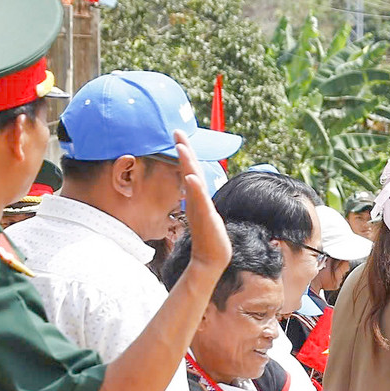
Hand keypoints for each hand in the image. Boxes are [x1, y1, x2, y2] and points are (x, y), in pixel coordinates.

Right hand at [174, 130, 231, 273]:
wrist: (212, 258)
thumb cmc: (209, 237)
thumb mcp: (206, 213)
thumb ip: (200, 200)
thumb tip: (196, 189)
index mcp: (197, 196)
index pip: (191, 169)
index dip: (186, 152)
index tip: (179, 134)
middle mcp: (196, 199)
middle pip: (189, 170)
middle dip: (184, 150)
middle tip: (177, 132)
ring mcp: (200, 208)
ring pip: (193, 182)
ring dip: (187, 165)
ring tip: (182, 148)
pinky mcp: (205, 218)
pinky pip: (198, 200)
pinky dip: (194, 189)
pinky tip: (191, 178)